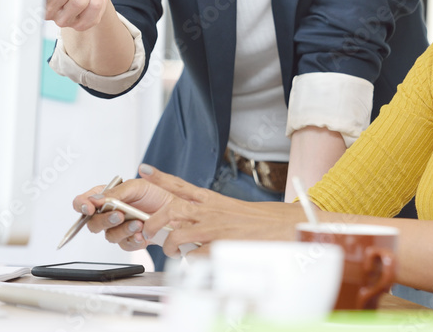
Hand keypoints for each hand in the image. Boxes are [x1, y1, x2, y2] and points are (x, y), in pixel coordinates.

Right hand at [72, 177, 172, 251]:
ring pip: (110, 236)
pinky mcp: (129, 241)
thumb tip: (95, 199)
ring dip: (123, 230)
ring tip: (138, 223)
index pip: (83, 202)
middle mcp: (108, 214)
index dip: (81, 205)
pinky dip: (134, 239)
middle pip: (93, 223)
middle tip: (118, 215)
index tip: (89, 207)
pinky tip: (142, 233)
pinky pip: (125, 245)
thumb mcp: (136, 187)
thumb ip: (115, 193)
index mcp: (106, 197)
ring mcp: (118, 229)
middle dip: (105, 220)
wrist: (174, 209)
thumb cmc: (155, 194)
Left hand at [132, 165, 303, 256]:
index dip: (161, 177)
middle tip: (147, 231)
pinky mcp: (223, 245)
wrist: (288, 225)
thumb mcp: (234, 210)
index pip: (182, 185)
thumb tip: (194, 223)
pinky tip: (193, 262)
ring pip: (178, 233)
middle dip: (153, 220)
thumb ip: (213, 213)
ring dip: (169, 245)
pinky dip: (189, 261)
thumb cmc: (263, 221)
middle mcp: (212, 210)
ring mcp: (216, 227)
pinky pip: (195, 255)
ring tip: (171, 251)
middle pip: (172, 208)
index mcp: (214, 200)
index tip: (144, 170)